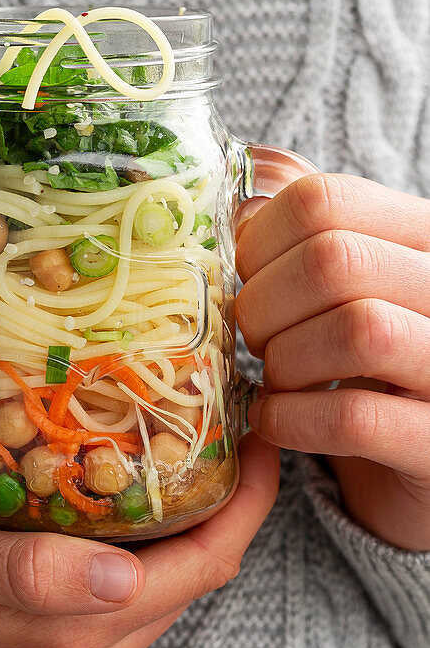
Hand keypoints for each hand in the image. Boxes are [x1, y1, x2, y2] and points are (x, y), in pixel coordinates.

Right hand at [0, 434, 276, 647]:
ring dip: (186, 530)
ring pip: (162, 594)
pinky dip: (146, 556)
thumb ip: (29, 574)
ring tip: (185, 457)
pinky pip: (128, 609)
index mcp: (68, 640)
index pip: (197, 571)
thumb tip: (126, 575)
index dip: (243, 507)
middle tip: (226, 431)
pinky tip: (132, 507)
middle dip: (224, 509)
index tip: (259, 442)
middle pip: (190, 581)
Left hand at [236, 172, 429, 550]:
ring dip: (284, 361)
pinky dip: (291, 420)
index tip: (245, 278)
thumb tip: (237, 214)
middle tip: (253, 338)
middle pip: (333, 260)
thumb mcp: (350, 283)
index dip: (259, 238)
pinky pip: (354, 418)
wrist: (418, 449)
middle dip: (264, 305)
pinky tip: (274, 421)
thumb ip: (305, 239)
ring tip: (273, 379)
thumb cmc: (371, 360)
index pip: (325, 198)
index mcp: (423, 238)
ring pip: (356, 331)